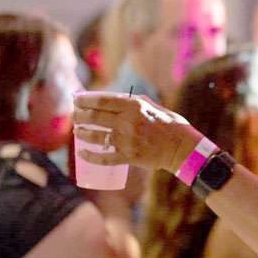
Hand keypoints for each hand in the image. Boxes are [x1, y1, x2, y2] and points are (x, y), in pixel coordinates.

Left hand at [73, 93, 195, 171]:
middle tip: (75, 116)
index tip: (76, 100)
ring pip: (96, 137)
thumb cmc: (169, 124)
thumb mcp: (152, 105)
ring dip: (82, 133)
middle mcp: (128, 122)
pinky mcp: (129, 157)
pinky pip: (104, 158)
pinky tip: (82, 153)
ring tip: (77, 131)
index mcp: (134, 106)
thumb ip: (132, 102)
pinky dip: (90, 156)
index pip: (102, 101)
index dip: (85, 100)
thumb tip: (110, 100)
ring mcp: (127, 140)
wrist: (182, 147)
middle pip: (95, 117)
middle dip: (80, 116)